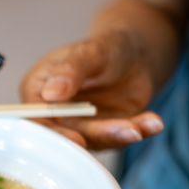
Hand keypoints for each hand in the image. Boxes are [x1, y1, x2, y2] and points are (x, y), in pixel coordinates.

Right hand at [20, 31, 163, 148]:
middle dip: (93, 137)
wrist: (134, 56)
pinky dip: (137, 131)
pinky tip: (152, 124)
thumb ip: (71, 71)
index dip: (53, 133)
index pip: (35, 119)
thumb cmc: (106, 47)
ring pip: (93, 141)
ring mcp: (76, 127)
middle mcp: (52, 114)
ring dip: (118, 135)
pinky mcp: (100, 135)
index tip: (77, 138)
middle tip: (121, 133)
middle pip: (63, 135)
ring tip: (140, 127)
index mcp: (37, 91)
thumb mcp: (91, 52)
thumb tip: (50, 93)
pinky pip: (116, 139)